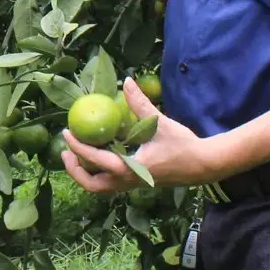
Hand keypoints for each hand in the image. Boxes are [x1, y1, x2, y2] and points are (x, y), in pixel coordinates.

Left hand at [62, 77, 233, 192]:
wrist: (203, 165)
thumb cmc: (182, 145)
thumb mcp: (160, 123)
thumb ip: (140, 103)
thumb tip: (126, 81)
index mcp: (130, 169)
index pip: (96, 160)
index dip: (78, 147)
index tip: (67, 133)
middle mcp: (128, 181)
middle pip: (92, 185)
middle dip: (75, 170)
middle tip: (66, 151)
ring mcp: (133, 184)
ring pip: (101, 187)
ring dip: (85, 173)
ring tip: (77, 154)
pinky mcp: (138, 182)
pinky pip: (111, 182)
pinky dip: (99, 172)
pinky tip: (98, 154)